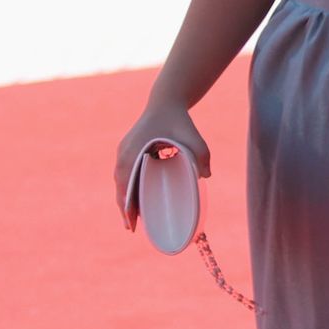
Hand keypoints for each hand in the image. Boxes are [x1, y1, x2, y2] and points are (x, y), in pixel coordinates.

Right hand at [114, 99, 209, 225]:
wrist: (166, 101)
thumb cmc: (179, 119)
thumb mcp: (193, 136)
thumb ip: (201, 154)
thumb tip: (207, 176)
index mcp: (133, 151)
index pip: (125, 185)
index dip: (126, 205)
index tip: (130, 223)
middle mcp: (124, 152)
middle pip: (120, 186)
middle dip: (125, 207)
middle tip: (133, 227)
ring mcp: (124, 150)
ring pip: (121, 180)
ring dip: (125, 197)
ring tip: (133, 217)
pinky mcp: (128, 149)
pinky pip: (124, 172)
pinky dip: (128, 186)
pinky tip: (135, 197)